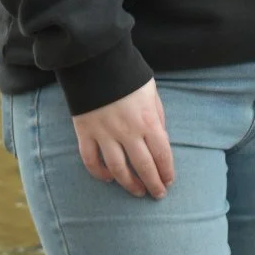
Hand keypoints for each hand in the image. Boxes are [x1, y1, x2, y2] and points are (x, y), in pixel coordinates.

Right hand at [71, 78, 174, 197]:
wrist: (96, 60)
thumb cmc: (128, 75)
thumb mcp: (151, 93)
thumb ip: (157, 117)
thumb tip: (161, 140)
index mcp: (148, 120)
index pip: (162, 155)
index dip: (167, 171)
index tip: (169, 181)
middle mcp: (128, 131)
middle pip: (143, 167)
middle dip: (153, 184)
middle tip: (157, 194)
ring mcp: (105, 133)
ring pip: (118, 169)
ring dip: (129, 184)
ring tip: (137, 191)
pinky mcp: (85, 132)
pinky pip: (91, 160)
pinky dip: (99, 173)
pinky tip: (108, 178)